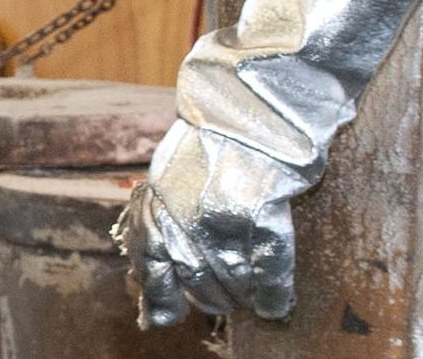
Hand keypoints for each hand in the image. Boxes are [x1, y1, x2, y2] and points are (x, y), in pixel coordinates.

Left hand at [114, 123, 303, 328]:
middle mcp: (184, 220)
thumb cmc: (208, 143)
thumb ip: (158, 223)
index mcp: (156, 209)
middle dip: (211, 298)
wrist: (247, 105)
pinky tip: (275, 302)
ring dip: (242, 297)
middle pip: (198, 284)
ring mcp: (223, 219)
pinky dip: (273, 292)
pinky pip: (269, 270)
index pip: (152, 271)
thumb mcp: (166, 178)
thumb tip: (148, 279)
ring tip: (248, 295)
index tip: (163, 317)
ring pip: (233, 283)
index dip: (160, 300)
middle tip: (223, 297)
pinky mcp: (262, 215)